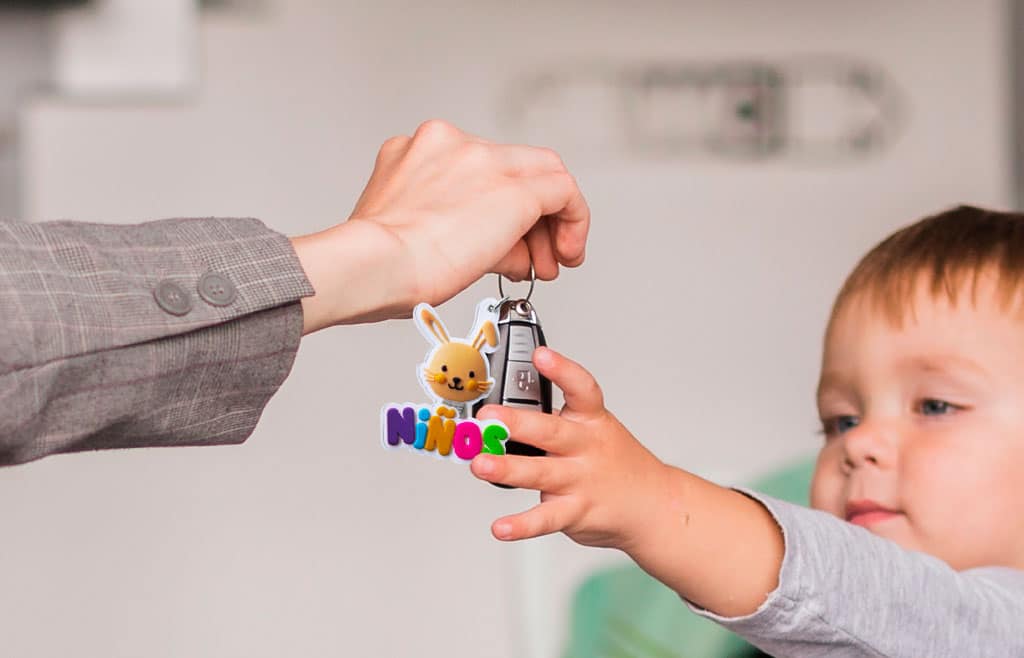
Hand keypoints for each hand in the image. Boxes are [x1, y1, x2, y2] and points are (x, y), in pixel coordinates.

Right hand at [292, 120, 589, 331]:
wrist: (373, 266)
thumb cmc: (377, 266)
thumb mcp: (409, 234)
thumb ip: (457, 229)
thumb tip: (502, 253)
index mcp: (415, 151)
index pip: (479, 169)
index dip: (499, 209)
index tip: (503, 241)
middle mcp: (448, 143)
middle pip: (512, 169)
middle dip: (528, 220)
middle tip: (535, 257)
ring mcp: (481, 159)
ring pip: (539, 176)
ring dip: (549, 223)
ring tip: (550, 262)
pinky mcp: (513, 188)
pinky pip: (563, 190)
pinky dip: (573, 220)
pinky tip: (568, 251)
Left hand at [469, 346, 669, 552]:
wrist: (655, 506)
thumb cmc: (616, 463)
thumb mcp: (596, 430)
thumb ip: (554, 422)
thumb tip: (501, 417)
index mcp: (591, 421)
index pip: (581, 389)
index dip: (562, 370)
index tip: (541, 355)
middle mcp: (586, 448)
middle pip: (550, 431)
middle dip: (516, 423)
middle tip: (487, 417)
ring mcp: (581, 481)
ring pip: (541, 473)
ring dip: (507, 469)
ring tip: (479, 464)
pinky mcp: (576, 512)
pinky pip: (546, 519)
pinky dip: (521, 525)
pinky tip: (500, 527)